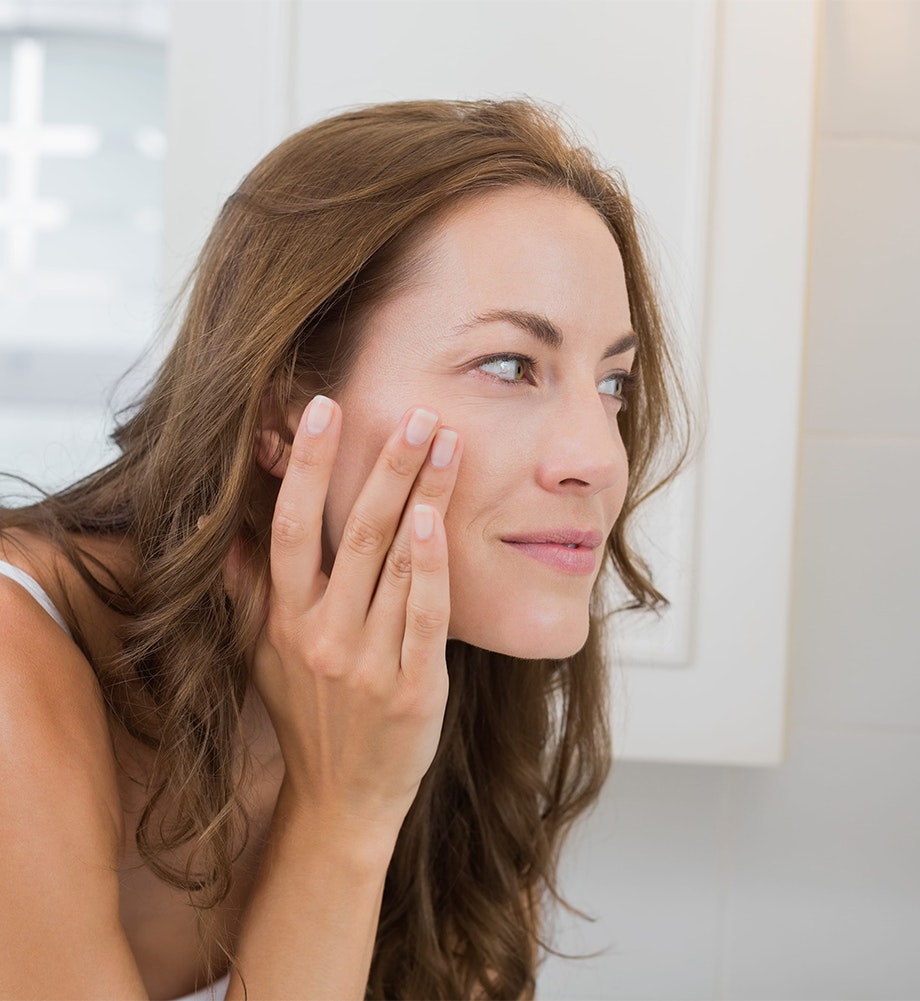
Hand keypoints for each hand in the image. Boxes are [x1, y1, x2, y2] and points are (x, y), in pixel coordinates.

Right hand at [251, 397, 460, 840]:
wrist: (343, 799)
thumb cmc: (308, 717)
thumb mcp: (260, 657)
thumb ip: (246, 592)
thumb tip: (227, 533)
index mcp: (283, 619)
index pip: (289, 528)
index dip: (307, 467)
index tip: (324, 410)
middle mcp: (320, 634)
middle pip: (353, 533)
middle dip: (387, 466)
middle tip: (418, 413)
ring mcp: (366, 662)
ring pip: (394, 563)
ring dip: (423, 497)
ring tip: (448, 444)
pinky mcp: (412, 689)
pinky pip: (423, 618)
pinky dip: (430, 568)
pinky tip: (438, 521)